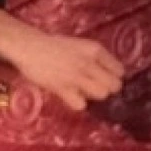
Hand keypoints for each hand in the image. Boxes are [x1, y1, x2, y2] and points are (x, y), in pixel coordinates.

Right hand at [7, 32, 124, 110]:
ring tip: (83, 91)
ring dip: (94, 96)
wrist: (30, 47)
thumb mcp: (81, 46)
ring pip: (102, 94)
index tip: (105, 78)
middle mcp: (89, 63)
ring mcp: (77, 76)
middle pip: (114, 85)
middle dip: (108, 89)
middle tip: (95, 87)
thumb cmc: (55, 46)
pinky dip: (78, 103)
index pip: (119, 70)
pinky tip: (71, 96)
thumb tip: (109, 74)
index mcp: (95, 50)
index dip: (114, 77)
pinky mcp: (64, 89)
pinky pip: (81, 105)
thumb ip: (95, 58)